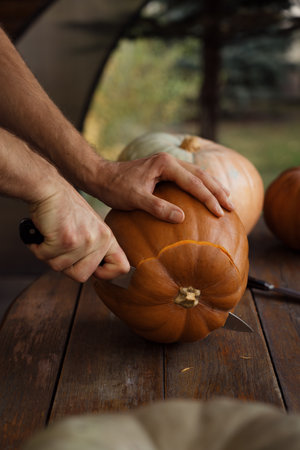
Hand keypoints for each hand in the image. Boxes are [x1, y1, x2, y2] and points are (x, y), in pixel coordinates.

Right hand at [28, 179, 128, 282]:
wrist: (49, 189)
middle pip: (82, 276)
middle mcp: (99, 239)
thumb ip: (93, 249)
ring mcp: (84, 240)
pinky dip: (38, 248)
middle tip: (60, 247)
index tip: (92, 269)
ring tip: (51, 236)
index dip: (105, 274)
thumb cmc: (64, 209)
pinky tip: (43, 233)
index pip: (121, 267)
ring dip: (49, 255)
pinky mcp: (66, 239)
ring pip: (61, 268)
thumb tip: (92, 273)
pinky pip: (46, 257)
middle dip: (65, 265)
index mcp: (107, 237)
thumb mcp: (89, 228)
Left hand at [94, 153, 233, 222]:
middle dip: (217, 191)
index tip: (220, 212)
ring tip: (227, 200)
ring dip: (212, 187)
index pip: (194, 182)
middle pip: (201, 175)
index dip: (208, 198)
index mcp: (165, 164)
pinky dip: (200, 187)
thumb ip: (158, 207)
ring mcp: (168, 164)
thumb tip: (182, 218)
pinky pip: (188, 178)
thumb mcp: (136, 199)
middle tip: (231, 207)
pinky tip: (206, 195)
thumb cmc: (116, 188)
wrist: (102, 177)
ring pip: (197, 175)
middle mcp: (169, 160)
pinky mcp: (165, 171)